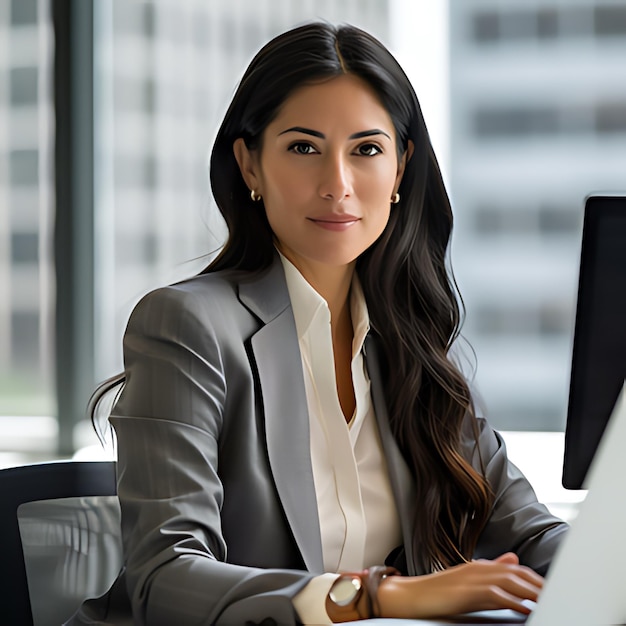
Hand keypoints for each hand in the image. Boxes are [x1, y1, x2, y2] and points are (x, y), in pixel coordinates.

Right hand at [377, 552, 542, 619]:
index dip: (536, 580)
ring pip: (511, 582)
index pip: (516, 570)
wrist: (410, 595)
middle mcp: (479, 568)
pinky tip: (525, 608)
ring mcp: (472, 579)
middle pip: (518, 573)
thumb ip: (490, 571)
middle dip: (540, 584)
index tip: (553, 589)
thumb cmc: (437, 592)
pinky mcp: (467, 592)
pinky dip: (513, 601)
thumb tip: (513, 560)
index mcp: (480, 566)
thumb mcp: (466, 579)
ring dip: (532, 591)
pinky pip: (496, 595)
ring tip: (550, 600)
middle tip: (560, 595)